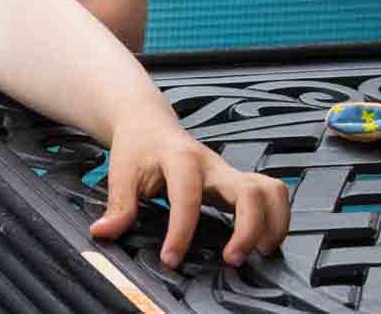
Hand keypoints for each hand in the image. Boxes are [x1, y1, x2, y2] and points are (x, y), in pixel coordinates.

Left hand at [90, 113, 290, 267]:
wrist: (147, 120)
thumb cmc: (137, 146)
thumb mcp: (120, 172)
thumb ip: (118, 205)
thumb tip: (103, 233)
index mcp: (180, 159)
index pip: (187, 197)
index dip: (181, 232)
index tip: (171, 258)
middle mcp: (213, 164)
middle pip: (248, 191)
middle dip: (247, 229)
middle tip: (231, 259)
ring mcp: (230, 171)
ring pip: (271, 190)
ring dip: (273, 224)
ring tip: (260, 252)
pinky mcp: (239, 179)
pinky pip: (272, 193)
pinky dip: (277, 217)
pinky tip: (263, 240)